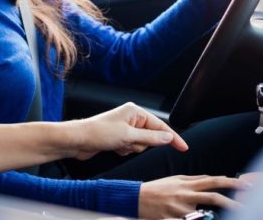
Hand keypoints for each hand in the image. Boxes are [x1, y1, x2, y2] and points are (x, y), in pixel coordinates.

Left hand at [72, 102, 187, 160]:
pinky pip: (131, 148)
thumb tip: (168, 138)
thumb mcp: (128, 136)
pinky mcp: (119, 137)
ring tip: (118, 144)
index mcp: (135, 111)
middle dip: (141, 144)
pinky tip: (114, 148)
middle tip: (128, 143)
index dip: (173, 138)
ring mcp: (125, 128)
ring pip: (141, 144)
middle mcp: (131, 118)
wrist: (77, 140)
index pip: (160, 126)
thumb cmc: (99, 133)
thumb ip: (151, 138)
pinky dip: (125, 150)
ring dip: (132, 148)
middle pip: (151, 137)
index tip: (184, 148)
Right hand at [138, 174, 252, 218]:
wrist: (136, 198)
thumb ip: (194, 179)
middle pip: (212, 197)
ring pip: (203, 213)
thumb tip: (213, 178)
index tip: (245, 185)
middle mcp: (185, 195)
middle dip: (231, 203)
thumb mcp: (175, 180)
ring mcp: (179, 209)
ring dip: (213, 215)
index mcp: (186, 184)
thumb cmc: (156, 189)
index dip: (230, 183)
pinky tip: (200, 219)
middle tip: (246, 207)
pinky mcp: (172, 219)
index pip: (212, 181)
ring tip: (224, 216)